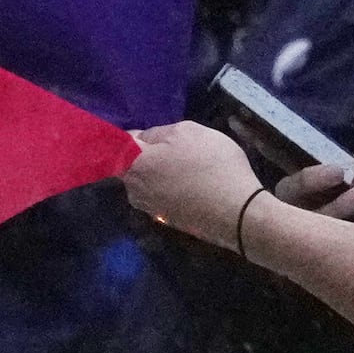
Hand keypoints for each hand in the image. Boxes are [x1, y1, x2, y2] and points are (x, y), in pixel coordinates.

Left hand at [121, 120, 263, 246]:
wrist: (237, 212)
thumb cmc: (211, 165)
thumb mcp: (188, 131)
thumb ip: (157, 133)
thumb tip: (143, 140)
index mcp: (134, 164)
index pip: (116, 145)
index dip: (127, 135)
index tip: (140, 132)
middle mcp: (135, 190)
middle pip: (131, 165)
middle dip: (145, 155)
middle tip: (172, 147)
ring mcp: (150, 208)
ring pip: (146, 182)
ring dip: (159, 173)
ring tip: (186, 166)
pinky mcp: (167, 220)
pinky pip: (161, 196)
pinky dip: (171, 188)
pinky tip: (192, 184)